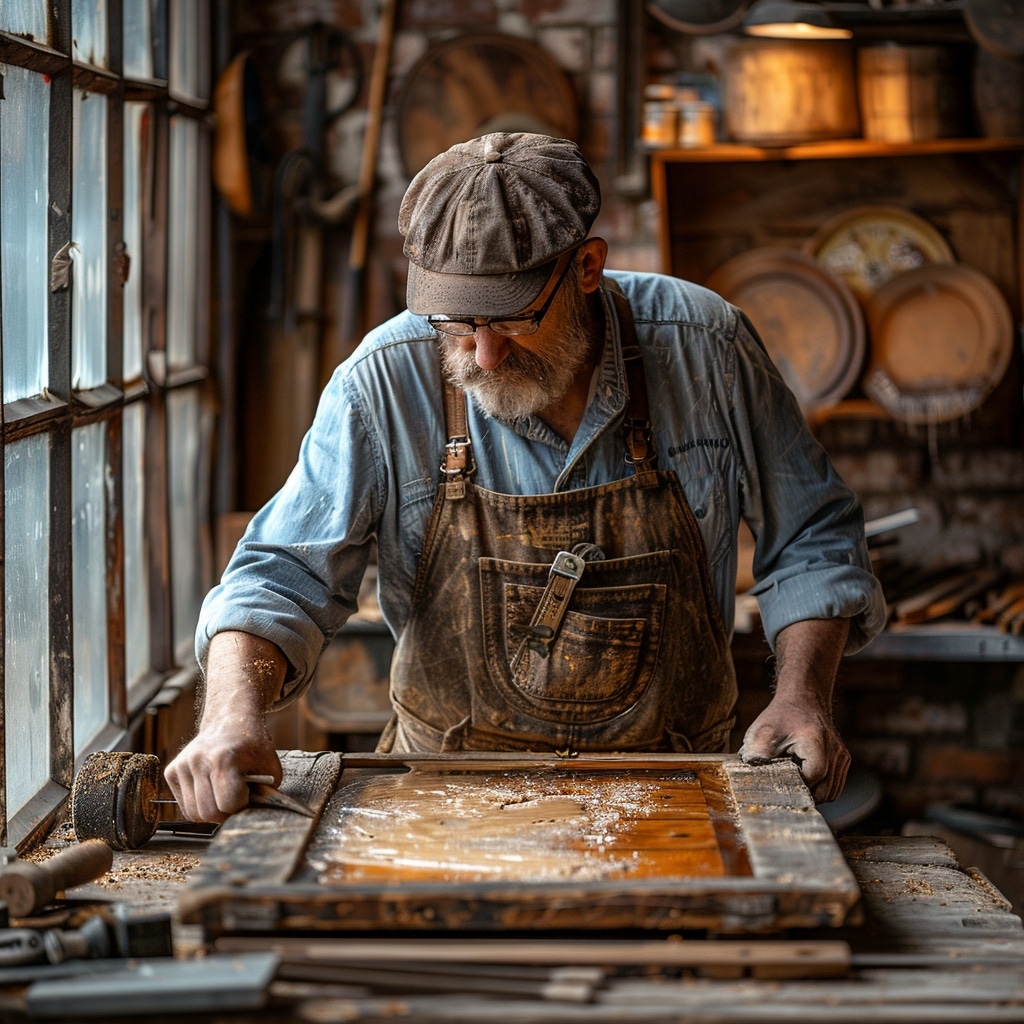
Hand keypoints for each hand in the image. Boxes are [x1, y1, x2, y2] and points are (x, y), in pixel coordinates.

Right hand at [165, 720, 281, 822]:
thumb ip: (263, 794)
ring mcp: (181, 765)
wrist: (231, 722)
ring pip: (193, 813)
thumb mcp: (270, 768)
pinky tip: (211, 789)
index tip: (249, 794)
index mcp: (223, 758)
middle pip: (208, 813)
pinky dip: (199, 805)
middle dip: (226, 813)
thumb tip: (250, 817)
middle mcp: (197, 760)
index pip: (228, 804)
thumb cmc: (252, 747)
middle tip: (236, 801)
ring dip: (211, 811)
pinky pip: (184, 806)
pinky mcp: (171, 771)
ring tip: (224, 795)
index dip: (243, 805)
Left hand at [738, 694, 849, 802]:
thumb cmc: (780, 717)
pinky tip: (804, 780)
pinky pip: (834, 786)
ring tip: (794, 782)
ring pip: (831, 792)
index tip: (779, 785)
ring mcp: (841, 756)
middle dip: (804, 795)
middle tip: (785, 790)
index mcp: (815, 742)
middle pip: (825, 791)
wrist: (802, 700)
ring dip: (813, 794)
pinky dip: (820, 789)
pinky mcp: (843, 760)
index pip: (812, 778)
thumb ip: (756, 757)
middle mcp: (835, 750)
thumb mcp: (762, 734)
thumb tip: (753, 780)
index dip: (796, 787)